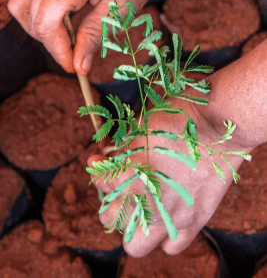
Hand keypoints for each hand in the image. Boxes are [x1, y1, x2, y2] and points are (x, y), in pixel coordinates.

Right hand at [7, 0, 167, 74]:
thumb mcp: (120, 10)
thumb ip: (94, 37)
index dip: (59, 52)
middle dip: (51, 42)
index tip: (75, 69)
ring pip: (20, 3)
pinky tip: (59, 16)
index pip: (46, 24)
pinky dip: (36, 8)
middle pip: (31, 16)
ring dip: (39, 26)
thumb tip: (78, 67)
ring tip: (67, 37)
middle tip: (76, 54)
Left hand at [87, 90, 255, 257]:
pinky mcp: (195, 221)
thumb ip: (124, 148)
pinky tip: (166, 217)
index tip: (99, 160)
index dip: (96, 168)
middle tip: (119, 187)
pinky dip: (164, 236)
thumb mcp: (143, 126)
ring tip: (139, 208)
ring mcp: (172, 216)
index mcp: (132, 174)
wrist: (219, 124)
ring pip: (135, 245)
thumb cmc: (179, 117)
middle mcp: (148, 202)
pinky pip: (172, 246)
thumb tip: (110, 156)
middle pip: (109, 219)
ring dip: (131, 227)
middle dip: (109, 200)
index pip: (100, 182)